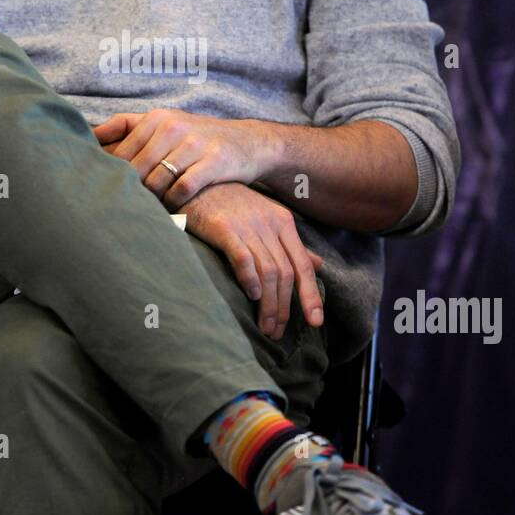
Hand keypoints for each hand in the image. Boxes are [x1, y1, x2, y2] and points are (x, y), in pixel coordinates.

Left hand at [91, 109, 266, 208]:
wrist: (247, 142)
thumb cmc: (196, 137)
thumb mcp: (164, 122)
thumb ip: (126, 126)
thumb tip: (87, 135)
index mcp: (157, 118)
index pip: (121, 154)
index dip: (113, 177)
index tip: (111, 193)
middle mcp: (173, 127)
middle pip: (136, 169)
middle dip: (131, 191)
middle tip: (129, 208)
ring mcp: (194, 144)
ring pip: (157, 181)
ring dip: (152, 200)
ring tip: (151, 210)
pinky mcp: (214, 161)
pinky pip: (182, 189)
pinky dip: (174, 203)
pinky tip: (174, 207)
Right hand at [175, 181, 324, 338]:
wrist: (197, 181)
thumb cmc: (230, 203)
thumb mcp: (265, 218)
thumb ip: (290, 244)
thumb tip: (318, 264)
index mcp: (283, 222)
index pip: (303, 265)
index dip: (311, 296)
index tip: (315, 322)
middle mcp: (269, 224)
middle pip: (286, 274)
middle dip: (284, 308)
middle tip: (276, 332)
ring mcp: (247, 226)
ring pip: (268, 272)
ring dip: (268, 304)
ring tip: (264, 326)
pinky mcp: (224, 228)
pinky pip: (243, 258)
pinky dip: (249, 279)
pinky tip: (250, 296)